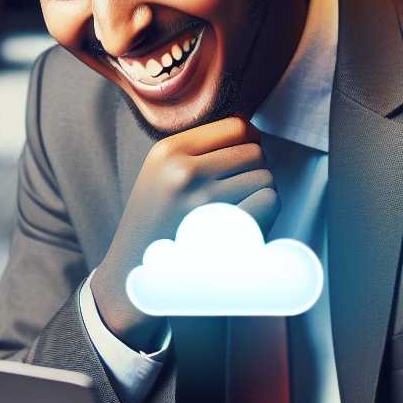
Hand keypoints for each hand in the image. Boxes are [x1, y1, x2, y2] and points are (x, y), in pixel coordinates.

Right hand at [93, 117, 277, 349]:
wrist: (133, 276)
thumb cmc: (156, 226)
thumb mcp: (159, 175)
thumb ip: (196, 152)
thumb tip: (251, 132)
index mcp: (168, 150)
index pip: (236, 126)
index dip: (249, 143)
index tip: (242, 163)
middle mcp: (183, 169)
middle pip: (255, 151)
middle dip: (254, 171)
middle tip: (238, 194)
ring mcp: (202, 198)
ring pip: (265, 176)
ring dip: (261, 192)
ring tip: (239, 210)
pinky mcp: (220, 227)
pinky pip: (268, 201)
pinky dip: (267, 212)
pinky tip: (249, 223)